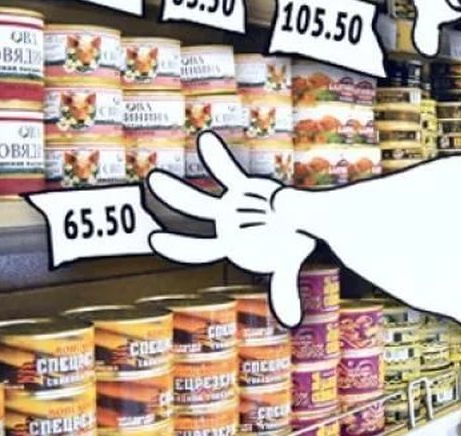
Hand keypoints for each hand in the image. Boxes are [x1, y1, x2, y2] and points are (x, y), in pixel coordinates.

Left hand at [147, 132, 314, 326]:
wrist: (309, 223)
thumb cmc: (292, 244)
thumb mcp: (288, 264)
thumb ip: (285, 290)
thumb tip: (291, 319)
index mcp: (230, 244)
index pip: (198, 248)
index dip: (176, 244)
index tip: (152, 237)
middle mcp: (225, 223)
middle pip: (193, 212)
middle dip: (172, 199)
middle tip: (151, 185)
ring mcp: (231, 205)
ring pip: (202, 197)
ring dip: (180, 187)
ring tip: (154, 176)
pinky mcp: (244, 188)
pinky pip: (228, 170)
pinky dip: (216, 156)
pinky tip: (205, 140)